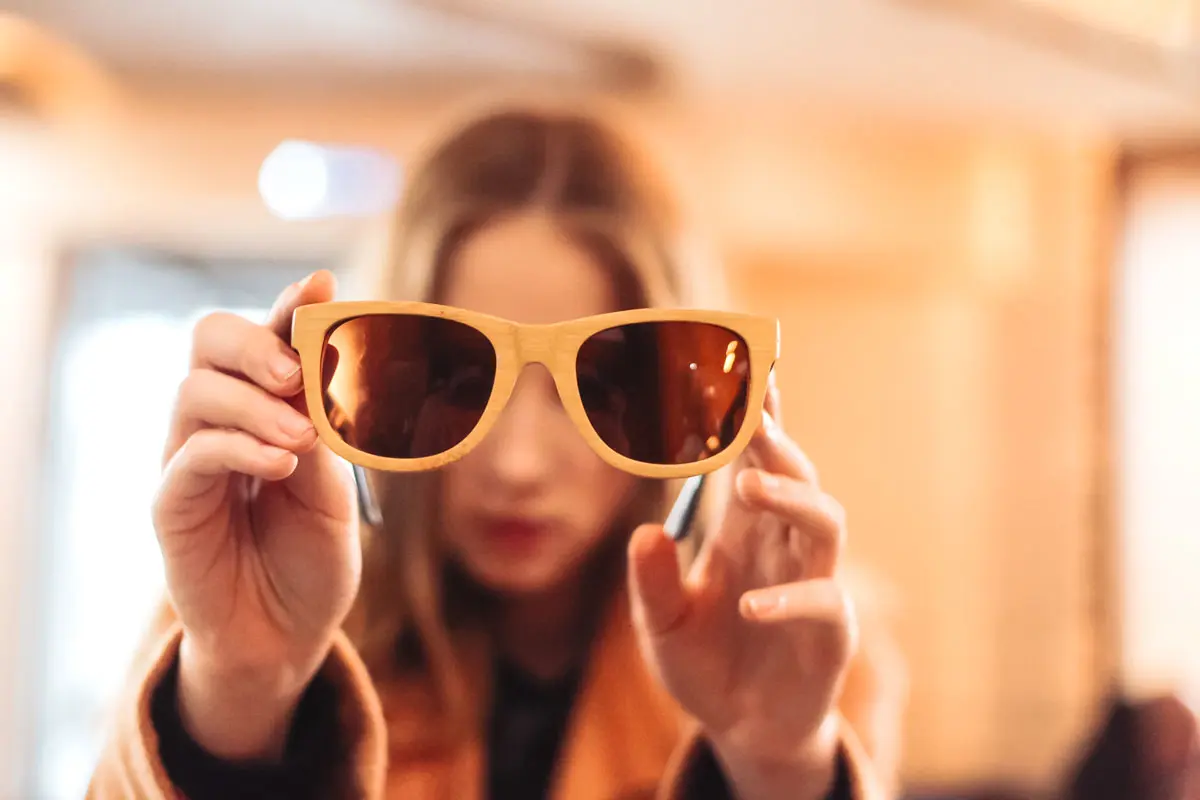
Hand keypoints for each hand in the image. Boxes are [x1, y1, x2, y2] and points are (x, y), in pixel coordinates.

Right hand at [153, 271, 359, 759]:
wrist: (288, 635)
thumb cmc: (313, 556)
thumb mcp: (335, 483)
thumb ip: (325, 425)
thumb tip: (328, 360)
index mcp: (265, 407)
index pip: (265, 337)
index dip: (288, 307)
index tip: (322, 286)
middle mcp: (220, 421)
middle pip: (209, 341)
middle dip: (255, 342)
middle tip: (297, 373)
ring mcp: (189, 460)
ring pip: (195, 391)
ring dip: (253, 403)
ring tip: (303, 435)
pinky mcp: (172, 506)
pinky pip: (191, 456)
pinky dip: (238, 448)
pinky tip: (281, 463)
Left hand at [628, 378, 853, 799]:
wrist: (743, 729)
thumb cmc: (705, 663)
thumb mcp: (660, 625)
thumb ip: (650, 582)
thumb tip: (645, 533)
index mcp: (743, 528)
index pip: (750, 457)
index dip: (748, 413)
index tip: (738, 363)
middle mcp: (782, 543)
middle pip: (794, 472)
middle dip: (773, 434)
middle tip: (747, 401)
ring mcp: (812, 582)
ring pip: (824, 519)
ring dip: (789, 495)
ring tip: (748, 483)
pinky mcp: (829, 633)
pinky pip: (822, 603)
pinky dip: (790, 599)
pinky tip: (751, 606)